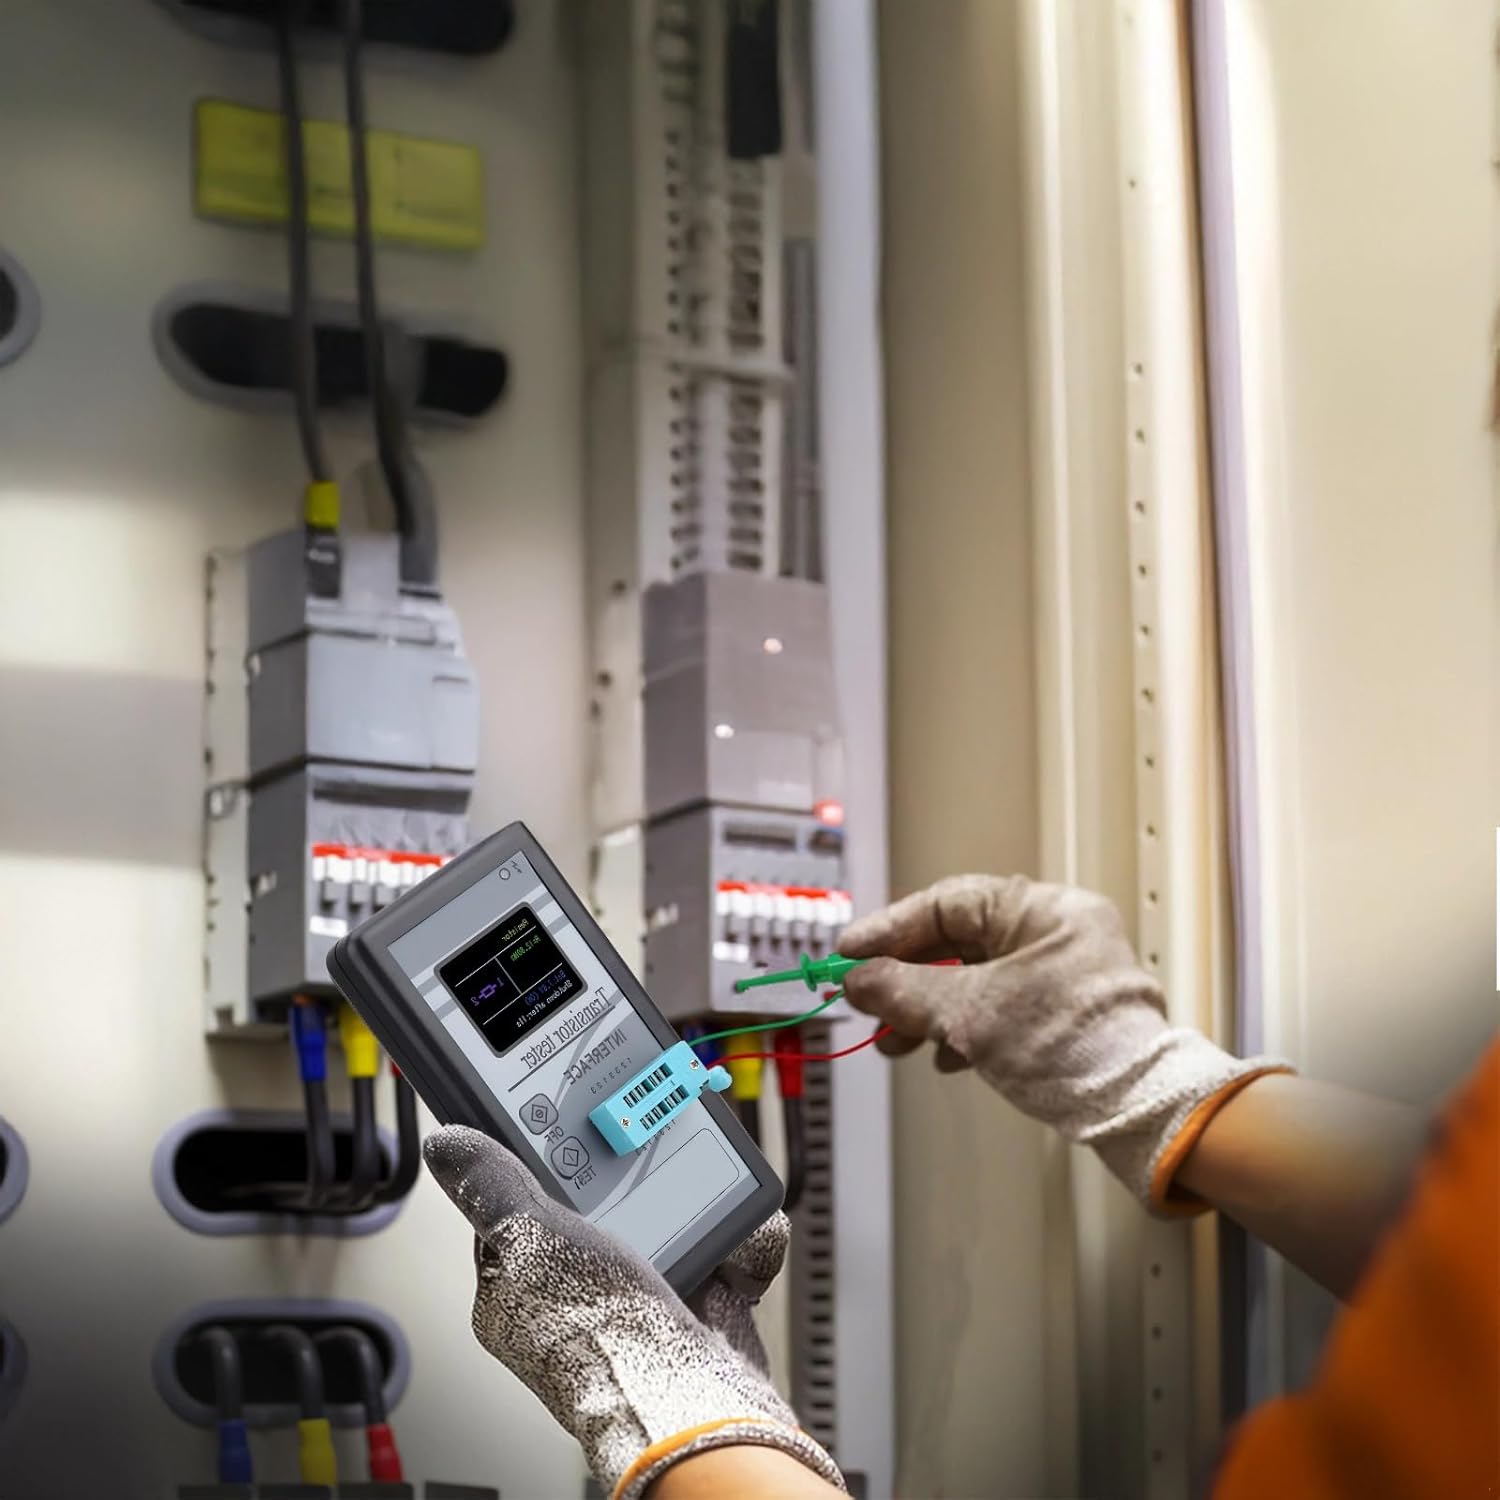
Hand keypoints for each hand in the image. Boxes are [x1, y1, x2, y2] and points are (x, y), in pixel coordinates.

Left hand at [422, 1126, 842, 1499]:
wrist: (693, 1404)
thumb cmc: (600, 1338)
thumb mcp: (530, 1239)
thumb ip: (492, 1188)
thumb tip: (448, 1145)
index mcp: (518, 1289)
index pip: (516, 1206)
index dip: (540, 1160)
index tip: (565, 1121)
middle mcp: (577, 1297)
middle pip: (599, 1204)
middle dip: (631, 1177)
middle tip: (642, 1150)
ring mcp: (640, 1302)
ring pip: (668, 1221)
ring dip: (694, 1204)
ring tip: (698, 1198)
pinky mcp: (700, 1305)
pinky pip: (723, 1249)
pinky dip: (738, 1239)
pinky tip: (732, 1237)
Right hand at [839, 874, 1288, 1210]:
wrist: (1141, 1112)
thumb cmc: (1067, 1046)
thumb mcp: (969, 1013)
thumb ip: (904, 990)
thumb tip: (856, 980)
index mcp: (1045, 909)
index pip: (948, 903)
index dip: (891, 930)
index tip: (849, 955)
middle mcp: (1058, 933)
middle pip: (960, 943)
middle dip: (907, 980)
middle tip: (865, 1003)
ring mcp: (1066, 976)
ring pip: (977, 981)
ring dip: (929, 1011)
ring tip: (894, 1044)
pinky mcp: (1067, 1018)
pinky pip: (1000, 1010)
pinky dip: (964, 1031)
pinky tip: (943, 1059)